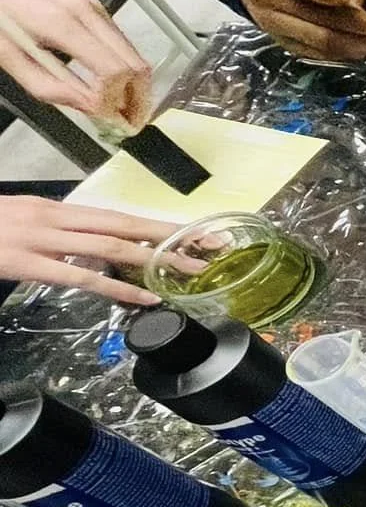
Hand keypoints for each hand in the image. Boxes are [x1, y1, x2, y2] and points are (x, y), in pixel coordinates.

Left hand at [0, 0, 150, 126]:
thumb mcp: (8, 56)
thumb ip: (47, 86)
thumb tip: (88, 108)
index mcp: (63, 25)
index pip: (112, 71)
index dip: (114, 102)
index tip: (109, 123)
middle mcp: (89, 13)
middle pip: (135, 64)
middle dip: (136, 99)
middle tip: (128, 123)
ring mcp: (96, 7)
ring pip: (134, 53)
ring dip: (134, 85)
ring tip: (120, 108)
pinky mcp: (96, 6)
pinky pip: (121, 42)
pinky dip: (124, 68)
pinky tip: (110, 83)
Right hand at [0, 197, 171, 304]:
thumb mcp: (22, 218)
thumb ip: (55, 230)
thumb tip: (84, 242)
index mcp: (54, 209)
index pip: (113, 215)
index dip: (151, 224)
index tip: (183, 232)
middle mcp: (53, 218)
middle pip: (121, 224)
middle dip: (165, 235)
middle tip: (202, 245)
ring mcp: (42, 240)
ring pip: (110, 246)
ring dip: (154, 258)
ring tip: (188, 269)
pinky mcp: (27, 263)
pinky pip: (81, 278)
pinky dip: (118, 289)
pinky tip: (145, 297)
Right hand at [236, 0, 365, 60]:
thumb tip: (358, 1)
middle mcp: (270, 2)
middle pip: (317, 18)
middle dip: (359, 26)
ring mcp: (276, 27)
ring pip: (318, 41)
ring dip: (354, 44)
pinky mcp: (283, 44)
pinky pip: (315, 53)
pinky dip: (341, 52)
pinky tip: (360, 48)